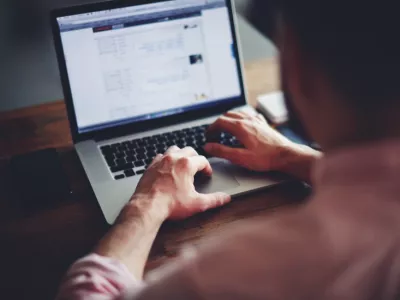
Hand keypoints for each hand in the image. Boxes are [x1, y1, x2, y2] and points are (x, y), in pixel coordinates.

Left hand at [132, 146, 230, 219]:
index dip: (207, 168)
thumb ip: (214, 200)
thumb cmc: (170, 204)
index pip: (202, 160)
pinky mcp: (150, 166)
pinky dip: (166, 159)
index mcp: (187, 164)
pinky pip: (160, 156)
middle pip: (189, 150)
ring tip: (183, 165)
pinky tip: (167, 168)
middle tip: (197, 168)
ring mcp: (161, 160)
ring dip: (180, 155)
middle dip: (195, 158)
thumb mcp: (197, 204)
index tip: (207, 174)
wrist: (147, 207)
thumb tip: (225, 198)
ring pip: (174, 149)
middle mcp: (174, 158)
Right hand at [205, 111, 320, 180]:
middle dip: (218, 124)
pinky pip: (249, 114)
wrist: (286, 155)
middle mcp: (248, 120)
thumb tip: (208, 146)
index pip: (219, 122)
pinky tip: (242, 123)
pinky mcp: (263, 123)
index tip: (207, 136)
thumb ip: (222, 151)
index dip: (211, 129)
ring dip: (228, 119)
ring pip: (238, 113)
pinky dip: (241, 118)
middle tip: (214, 134)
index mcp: (240, 127)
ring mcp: (256, 120)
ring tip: (225, 129)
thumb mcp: (240, 157)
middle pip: (227, 115)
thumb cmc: (265, 158)